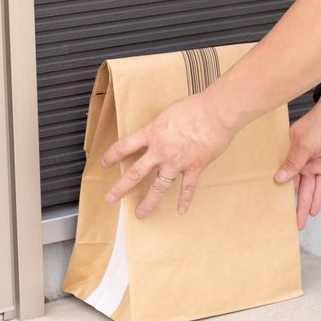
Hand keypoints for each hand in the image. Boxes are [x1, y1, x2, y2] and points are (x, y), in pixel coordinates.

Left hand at [101, 93, 236, 217]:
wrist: (215, 113)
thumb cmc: (195, 107)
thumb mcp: (169, 112)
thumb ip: (162, 125)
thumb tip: (163, 130)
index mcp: (152, 134)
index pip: (124, 146)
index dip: (112, 155)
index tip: (104, 162)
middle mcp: (160, 151)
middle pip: (135, 173)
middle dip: (120, 188)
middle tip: (111, 198)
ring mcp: (177, 163)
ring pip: (159, 187)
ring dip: (148, 202)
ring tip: (141, 213)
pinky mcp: (195, 168)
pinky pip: (188, 188)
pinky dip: (185, 200)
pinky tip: (181, 210)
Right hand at [274, 96, 320, 229]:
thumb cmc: (320, 123)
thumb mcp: (304, 144)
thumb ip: (293, 163)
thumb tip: (278, 178)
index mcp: (288, 152)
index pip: (280, 174)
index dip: (276, 190)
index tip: (270, 206)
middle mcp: (299, 161)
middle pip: (293, 187)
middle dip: (290, 204)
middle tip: (286, 221)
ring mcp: (312, 165)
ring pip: (307, 190)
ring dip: (303, 205)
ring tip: (299, 222)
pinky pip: (320, 187)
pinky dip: (317, 198)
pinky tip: (313, 211)